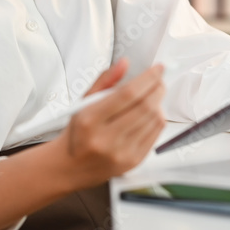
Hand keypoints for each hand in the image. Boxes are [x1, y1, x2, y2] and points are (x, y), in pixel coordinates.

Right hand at [54, 58, 165, 187]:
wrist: (70, 167)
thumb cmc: (78, 132)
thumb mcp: (83, 101)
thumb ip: (105, 80)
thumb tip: (125, 63)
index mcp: (89, 119)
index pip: (127, 94)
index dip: (147, 78)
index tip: (158, 68)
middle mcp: (105, 138)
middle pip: (145, 106)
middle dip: (157, 88)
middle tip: (159, 80)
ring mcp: (121, 153)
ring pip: (154, 120)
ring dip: (158, 103)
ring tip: (152, 97)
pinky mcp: (133, 162)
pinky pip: (156, 134)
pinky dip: (157, 119)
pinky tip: (150, 114)